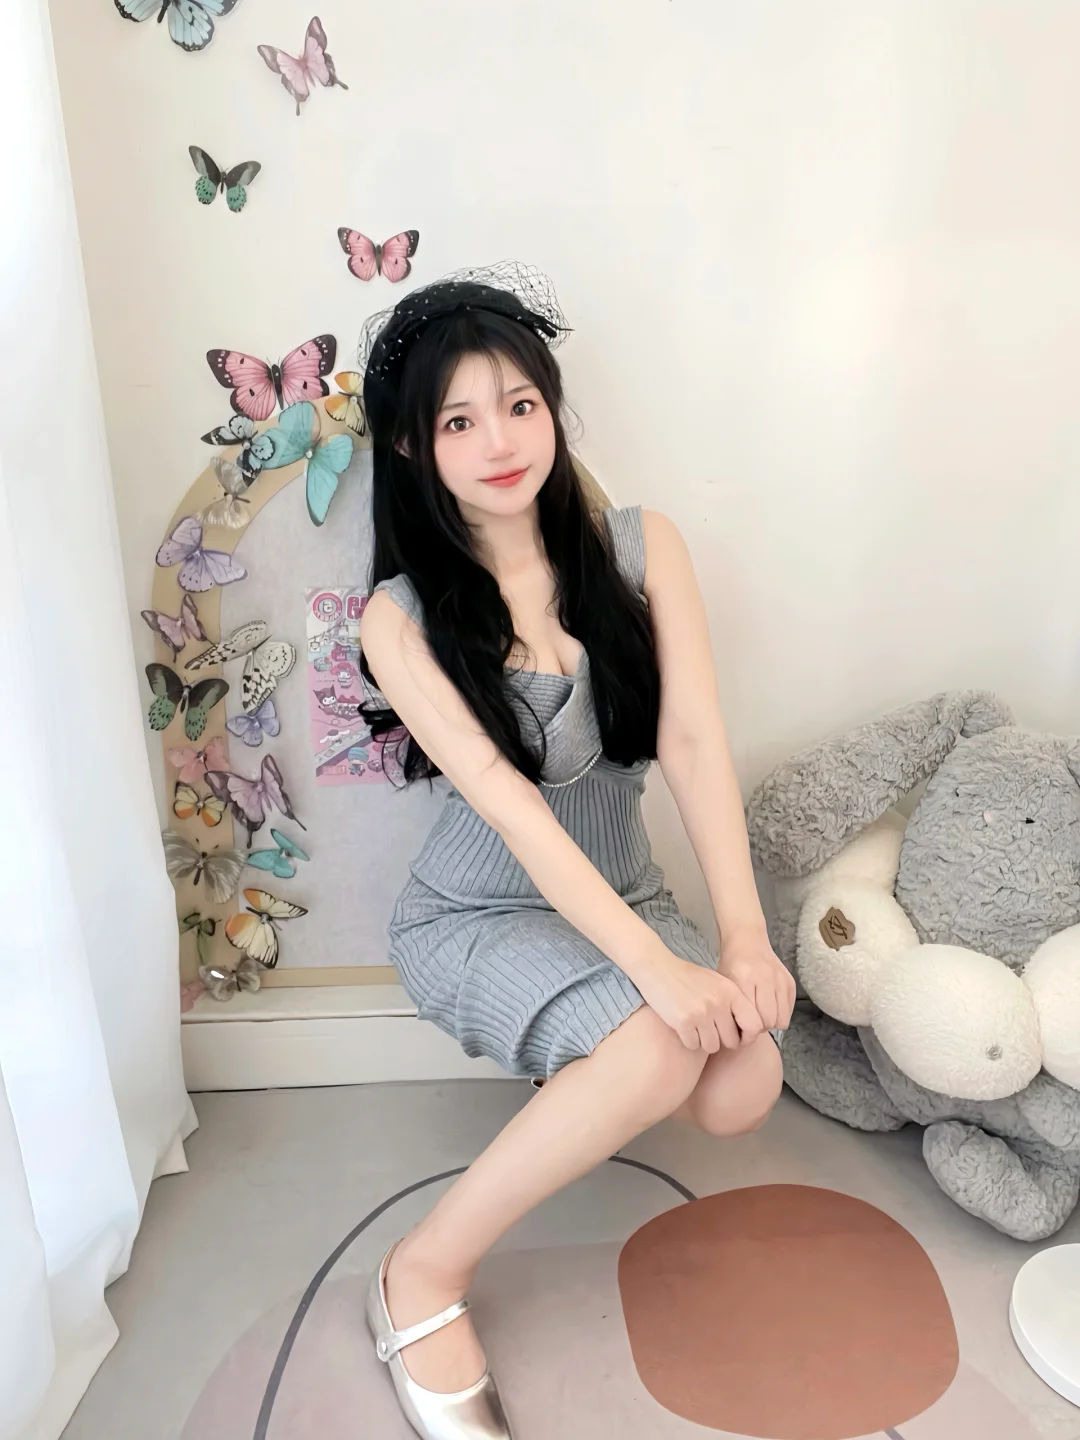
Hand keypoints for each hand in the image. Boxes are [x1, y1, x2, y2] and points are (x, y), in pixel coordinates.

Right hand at [637, 953, 764, 1052]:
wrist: (658, 968)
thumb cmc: (688, 977)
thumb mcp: (717, 982)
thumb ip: (733, 1002)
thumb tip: (749, 1029)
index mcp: (731, 992)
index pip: (755, 1025)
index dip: (749, 1036)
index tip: (739, 1037)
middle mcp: (719, 1003)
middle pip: (732, 1041)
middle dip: (722, 1041)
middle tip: (712, 1033)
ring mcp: (701, 1013)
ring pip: (712, 1047)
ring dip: (704, 1042)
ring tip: (697, 1029)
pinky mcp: (683, 1021)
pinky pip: (693, 1045)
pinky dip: (688, 1040)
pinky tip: (684, 1027)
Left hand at [718, 928, 795, 1031]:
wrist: (747, 940)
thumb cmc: (731, 965)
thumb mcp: (724, 985)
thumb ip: (731, 1008)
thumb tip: (739, 1036)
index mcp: (743, 979)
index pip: (751, 1018)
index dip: (746, 1030)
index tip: (741, 1029)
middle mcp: (764, 978)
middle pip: (768, 1021)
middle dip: (760, 1028)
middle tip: (752, 1023)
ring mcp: (779, 979)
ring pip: (781, 1019)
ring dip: (771, 1022)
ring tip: (761, 1016)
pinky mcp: (790, 981)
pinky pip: (789, 1010)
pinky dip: (781, 1014)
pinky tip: (770, 1007)